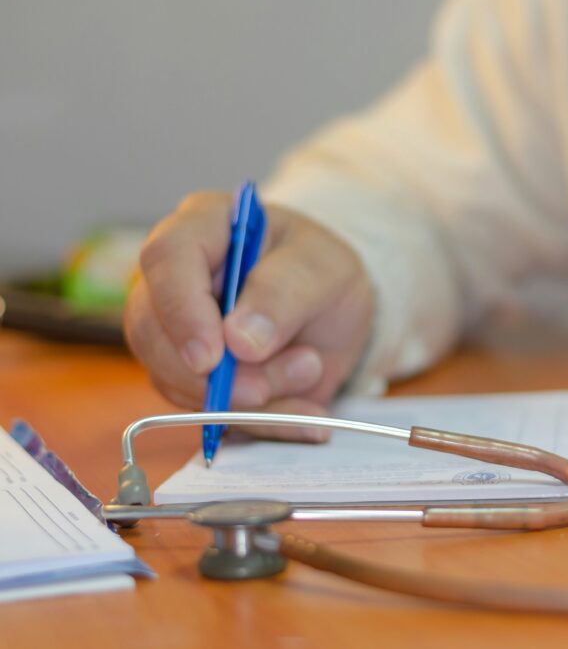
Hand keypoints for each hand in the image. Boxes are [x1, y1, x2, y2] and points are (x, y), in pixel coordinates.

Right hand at [124, 191, 373, 440]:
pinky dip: (259, 422)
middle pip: (152, 330)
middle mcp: (173, 279)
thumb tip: (239, 340)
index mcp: (202, 227)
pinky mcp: (189, 379)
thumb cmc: (321, 272)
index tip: (213, 356)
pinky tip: (302, 413)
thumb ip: (285, 293)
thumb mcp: (324, 269)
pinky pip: (208, 414)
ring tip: (309, 372)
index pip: (167, 258)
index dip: (182, 310)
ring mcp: (174, 332)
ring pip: (176, 381)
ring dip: (246, 399)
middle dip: (214, 374)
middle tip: (270, 385)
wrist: (333, 312)